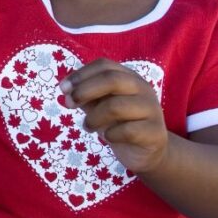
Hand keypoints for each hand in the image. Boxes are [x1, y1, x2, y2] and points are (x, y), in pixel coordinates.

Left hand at [61, 58, 168, 173]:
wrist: (148, 152)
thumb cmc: (120, 124)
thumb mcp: (100, 107)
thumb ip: (86, 96)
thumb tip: (66, 90)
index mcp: (129, 77)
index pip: (104, 65)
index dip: (81, 74)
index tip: (63, 88)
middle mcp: (142, 88)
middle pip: (112, 79)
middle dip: (85, 90)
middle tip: (69, 104)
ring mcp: (151, 109)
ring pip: (116, 106)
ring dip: (94, 117)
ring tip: (87, 126)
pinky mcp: (154, 132)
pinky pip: (127, 130)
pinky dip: (110, 135)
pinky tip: (107, 138)